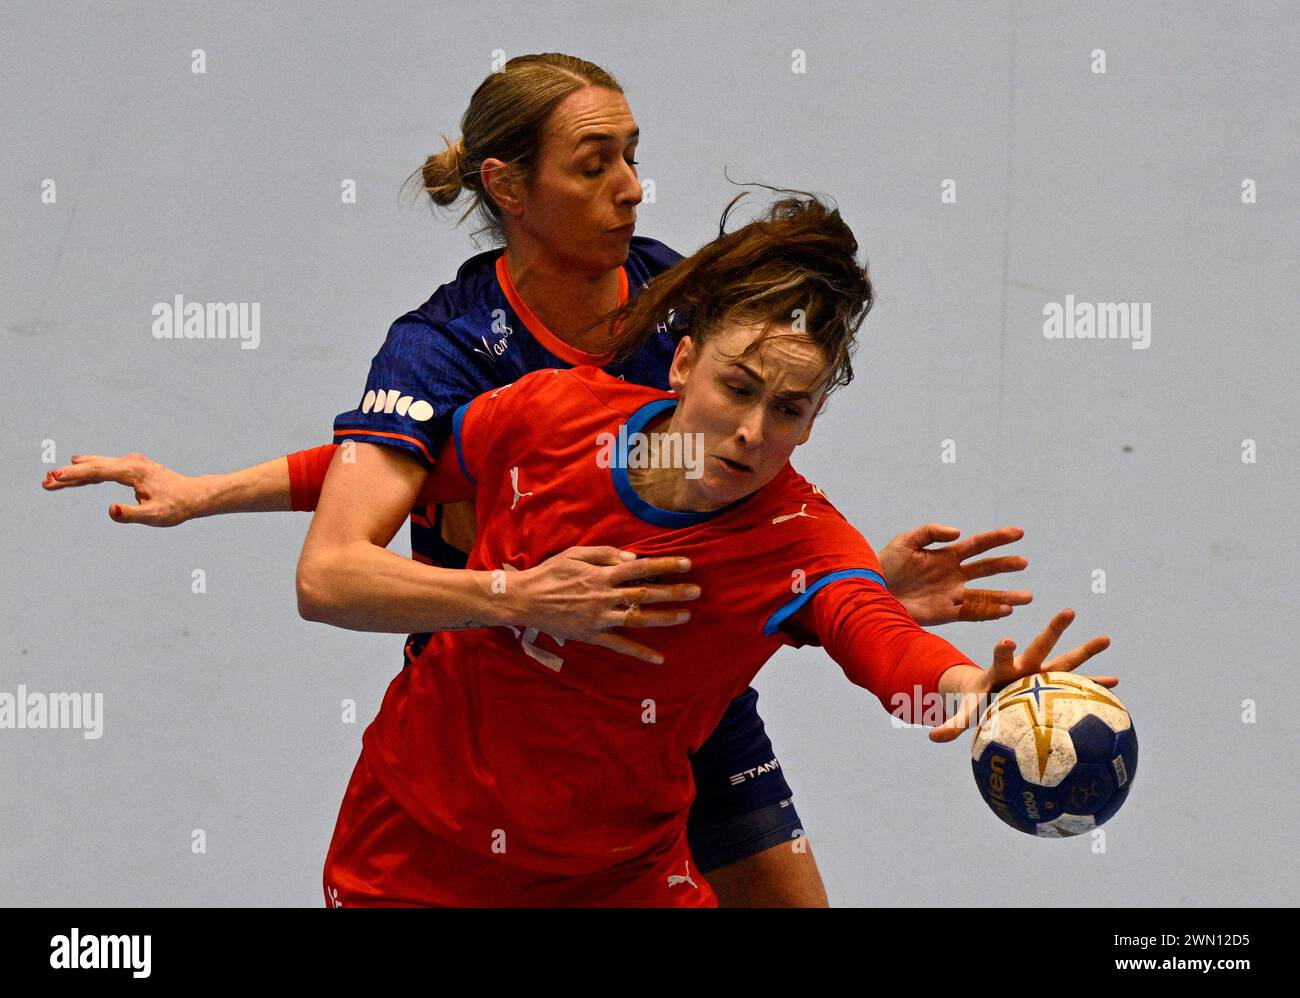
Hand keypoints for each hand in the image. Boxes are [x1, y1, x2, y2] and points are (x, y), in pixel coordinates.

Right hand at [42, 452, 201, 525]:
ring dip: (76, 471)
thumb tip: (109, 510)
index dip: (75, 475)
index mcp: (132, 471)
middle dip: (68, 474)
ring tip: (53, 478)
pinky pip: (106, 468)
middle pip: (93, 466)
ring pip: (98, 465)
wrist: (193, 496)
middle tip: (45, 482)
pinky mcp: (133, 467)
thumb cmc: (175, 507)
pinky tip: (78, 467)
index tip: (55, 478)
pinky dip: (90, 471)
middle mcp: (130, 462)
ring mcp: (131, 463)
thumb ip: (131, 514)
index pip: (97, 471)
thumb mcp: (154, 516)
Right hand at [506, 546, 700, 663]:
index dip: (665, 566)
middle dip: (673, 592)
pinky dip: (640, 652)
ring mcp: (599, 617)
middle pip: (645, 594)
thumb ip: (604, 554)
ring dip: (664, 618)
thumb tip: (633, 558)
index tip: (687, 564)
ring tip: (686, 616)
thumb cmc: (550, 573)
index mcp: (601, 574)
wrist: (525, 599)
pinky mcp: (592, 635)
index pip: (641, 569)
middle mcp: (604, 596)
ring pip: (638, 619)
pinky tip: (659, 658)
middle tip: (696, 591)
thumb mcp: (575, 554)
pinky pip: (620, 645)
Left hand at [879, 523, 1032, 624]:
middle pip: (985, 569)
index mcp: (945, 555)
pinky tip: (1006, 611)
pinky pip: (972, 613)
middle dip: (1005, 565)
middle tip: (1024, 563)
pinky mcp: (946, 613)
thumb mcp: (905, 542)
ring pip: (985, 595)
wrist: (872, 593)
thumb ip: (930, 532)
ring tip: (1028, 597)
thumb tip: (958, 532)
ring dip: (1006, 596)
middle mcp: (953, 574)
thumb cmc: (885, 565)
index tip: (1019, 533)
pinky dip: (990, 612)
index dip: (998, 538)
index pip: (977, 545)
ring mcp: (951, 594)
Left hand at [929, 608, 1113, 741]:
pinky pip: (1078, 684)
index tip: (1007, 639)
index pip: (1001, 655)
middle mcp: (1024, 666)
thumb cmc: (978, 700)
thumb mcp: (966, 710)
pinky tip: (1114, 682)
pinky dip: (1094, 684)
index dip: (1003, 648)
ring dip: (1085, 650)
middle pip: (1039, 646)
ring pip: (1064, 660)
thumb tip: (934, 737)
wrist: (989, 691)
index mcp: (1001, 669)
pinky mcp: (1053, 685)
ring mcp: (1041, 674)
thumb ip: (953, 723)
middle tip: (1068, 610)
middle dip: (1053, 629)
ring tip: (1105, 638)